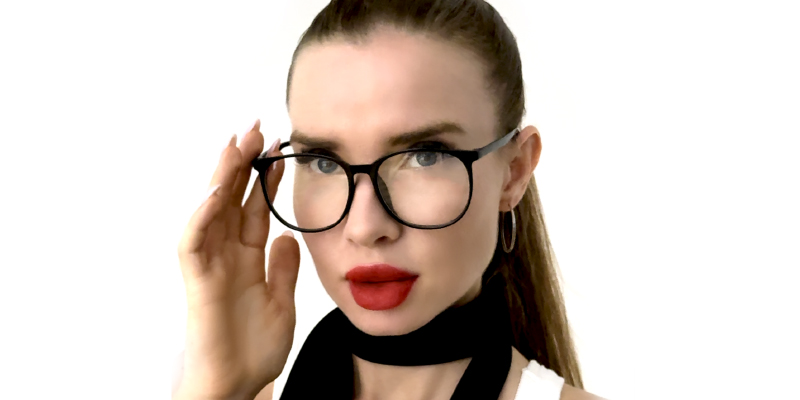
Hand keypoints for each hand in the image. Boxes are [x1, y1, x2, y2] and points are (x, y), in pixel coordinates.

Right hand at [174, 120, 299, 399]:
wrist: (237, 384)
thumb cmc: (253, 348)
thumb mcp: (281, 300)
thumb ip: (283, 268)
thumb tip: (286, 236)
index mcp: (247, 257)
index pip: (254, 207)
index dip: (265, 178)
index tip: (280, 147)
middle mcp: (226, 255)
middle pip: (231, 199)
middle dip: (242, 164)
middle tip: (256, 128)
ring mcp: (211, 265)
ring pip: (210, 210)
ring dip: (221, 177)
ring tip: (236, 144)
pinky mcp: (198, 281)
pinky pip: (193, 243)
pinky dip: (200, 216)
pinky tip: (214, 191)